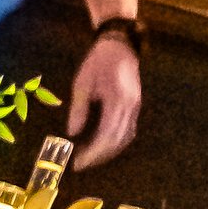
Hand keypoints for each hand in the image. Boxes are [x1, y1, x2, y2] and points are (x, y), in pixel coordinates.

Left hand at [66, 29, 141, 168]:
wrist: (119, 45)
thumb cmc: (98, 61)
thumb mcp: (82, 83)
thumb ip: (78, 109)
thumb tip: (71, 133)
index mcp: (117, 100)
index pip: (106, 134)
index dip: (92, 151)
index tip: (78, 162)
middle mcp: (130, 106)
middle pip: (117, 140)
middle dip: (99, 155)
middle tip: (80, 164)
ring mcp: (136, 106)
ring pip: (125, 137)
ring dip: (108, 150)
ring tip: (89, 157)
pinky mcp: (135, 105)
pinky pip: (128, 130)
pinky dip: (116, 141)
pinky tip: (102, 144)